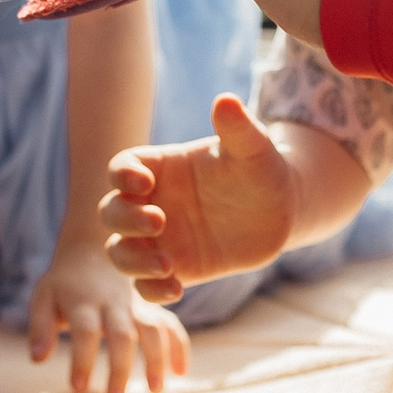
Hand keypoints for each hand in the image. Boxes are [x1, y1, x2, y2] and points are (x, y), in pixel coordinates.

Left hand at [27, 256, 189, 392]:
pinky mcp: (152, 307)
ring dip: (156, 359)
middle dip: (120, 369)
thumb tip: (37, 359)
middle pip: (122, 335)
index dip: (82, 359)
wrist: (92, 249)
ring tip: (155, 390)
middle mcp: (113, 303)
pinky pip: (171, 324)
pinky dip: (179, 346)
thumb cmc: (63, 285)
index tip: (79, 388)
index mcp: (83, 301)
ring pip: (152, 329)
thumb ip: (40, 328)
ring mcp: (136, 304)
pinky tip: (180, 373)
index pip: (84, 331)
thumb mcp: (43, 298)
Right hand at [102, 95, 297, 301]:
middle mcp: (152, 204)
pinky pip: (145, 287)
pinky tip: (177, 287)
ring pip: (120, 254)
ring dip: (132, 261)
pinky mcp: (175, 269)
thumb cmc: (262, 170)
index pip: (121, 169)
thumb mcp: (253, 148)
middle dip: (125, 220)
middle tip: (158, 221)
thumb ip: (238, 128)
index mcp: (160, 168)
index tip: (144, 183)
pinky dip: (152, 291)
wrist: (282, 210)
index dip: (122, 176)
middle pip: (111, 213)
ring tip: (166, 264)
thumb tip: (227, 101)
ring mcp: (160, 240)